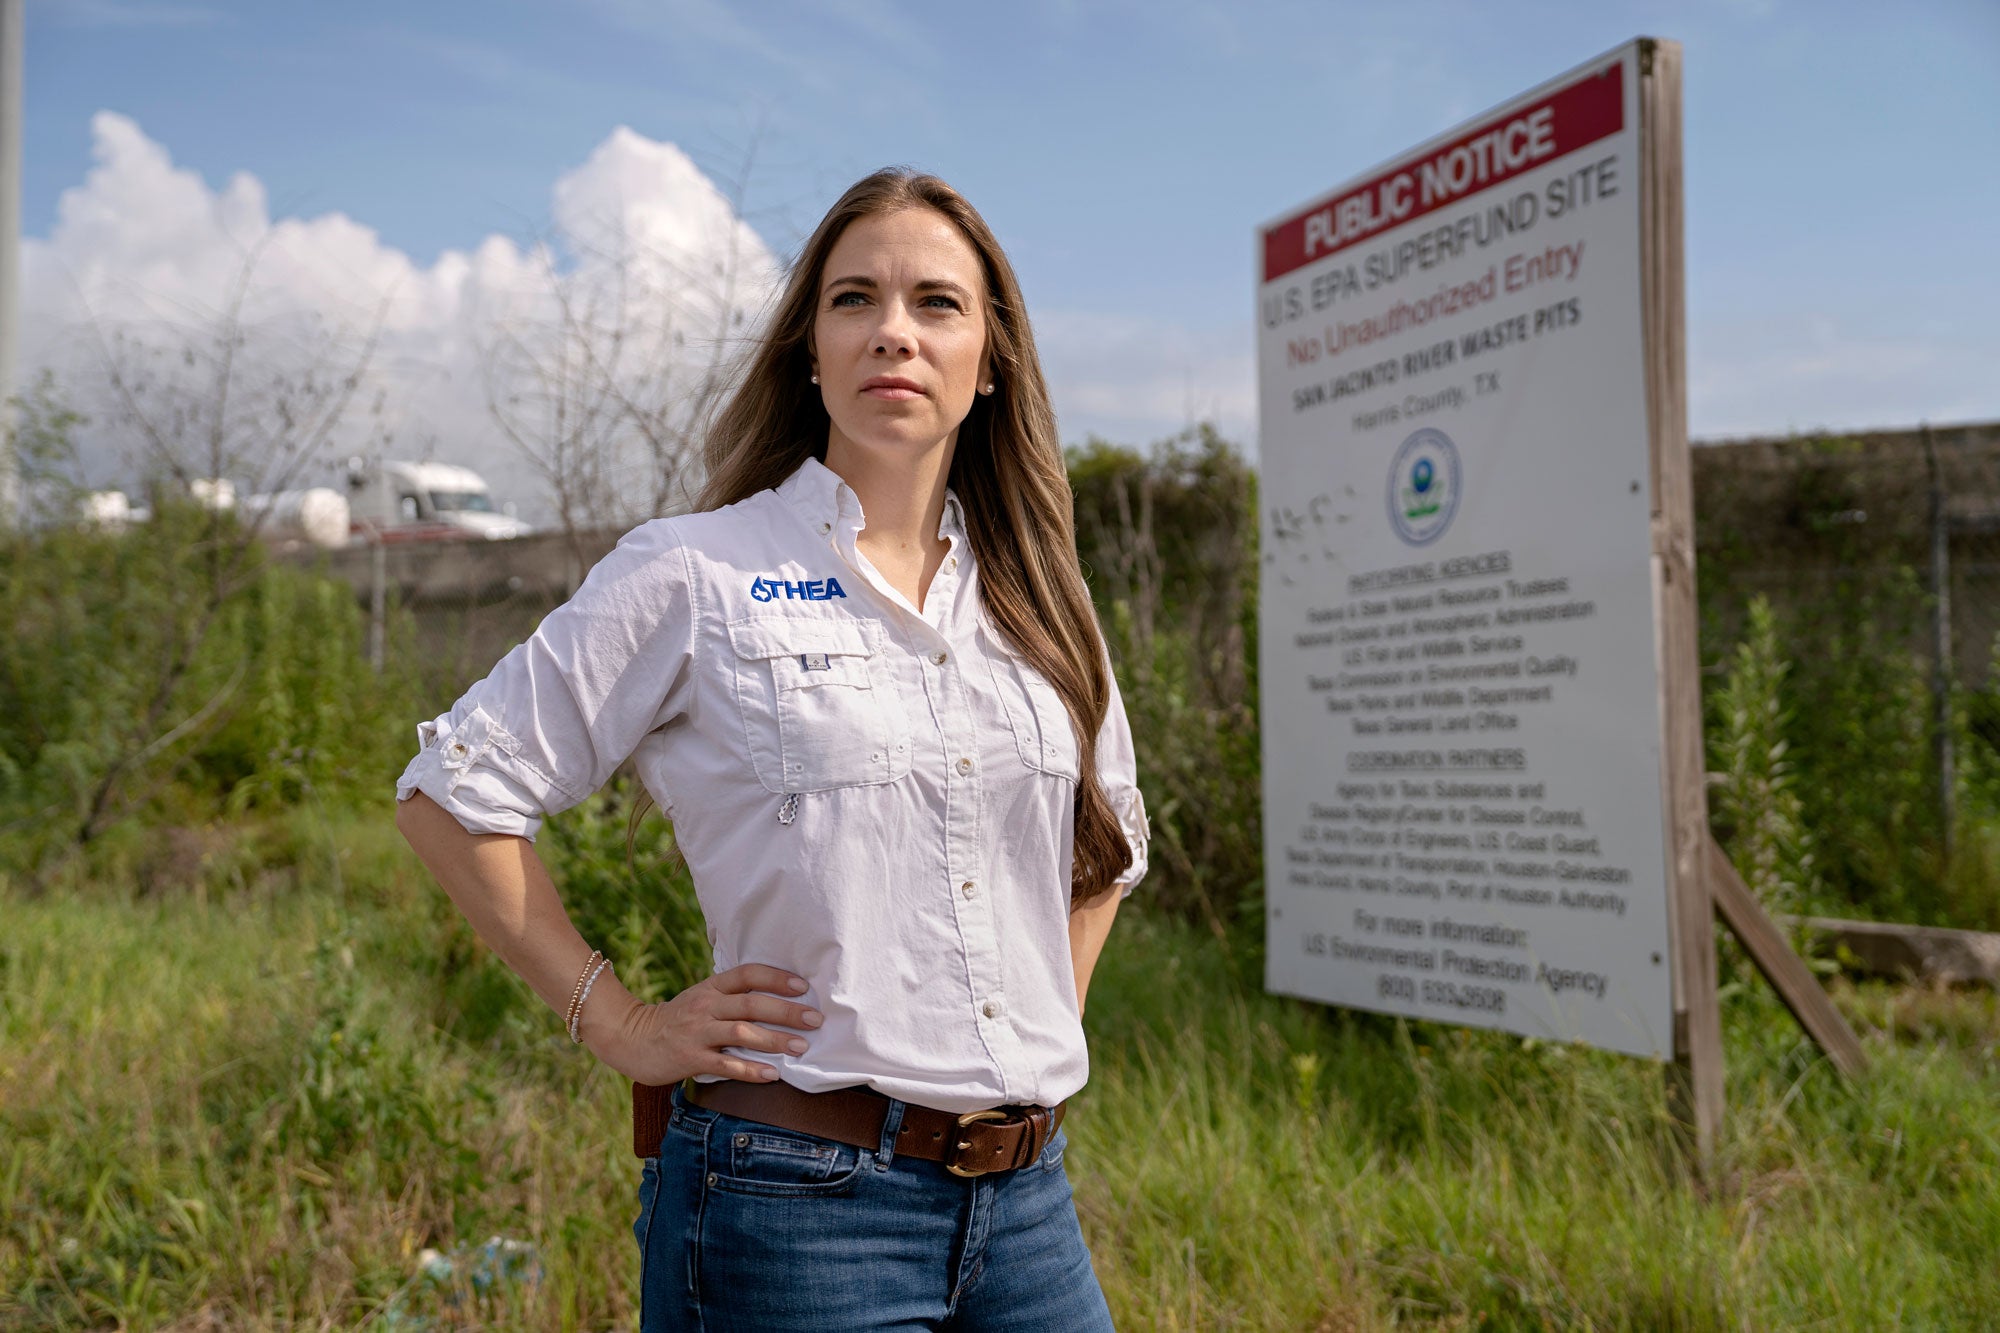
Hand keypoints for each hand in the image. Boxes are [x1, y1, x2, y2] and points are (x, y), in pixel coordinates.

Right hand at [587, 963, 822, 1086]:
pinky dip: (751, 1070)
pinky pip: (725, 1064)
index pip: (748, 974)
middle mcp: (706, 1006)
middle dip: (787, 1011)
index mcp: (711, 987)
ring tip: (801, 1047)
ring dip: (775, 1040)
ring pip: (742, 1033)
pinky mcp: (689, 1058)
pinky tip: (772, 1074)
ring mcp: (697, 1032)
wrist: (632, 1038)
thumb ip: (732, 996)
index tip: (803, 986)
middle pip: (752, 1004)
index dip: (777, 978)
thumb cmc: (677, 1020)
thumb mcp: (702, 998)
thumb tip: (776, 997)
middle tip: (815, 1019)